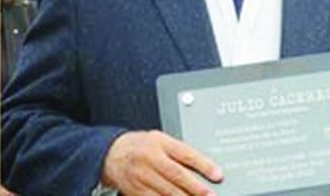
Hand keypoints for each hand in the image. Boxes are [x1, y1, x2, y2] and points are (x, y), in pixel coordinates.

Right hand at [101, 130, 222, 195]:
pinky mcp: (137, 191)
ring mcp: (142, 176)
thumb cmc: (140, 146)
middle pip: (177, 175)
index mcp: (157, 142)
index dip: (203, 164)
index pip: (184, 152)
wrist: (111, 154)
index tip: (218, 175)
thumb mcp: (158, 140)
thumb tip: (205, 168)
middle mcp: (149, 158)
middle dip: (196, 188)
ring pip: (168, 192)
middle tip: (210, 195)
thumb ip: (179, 152)